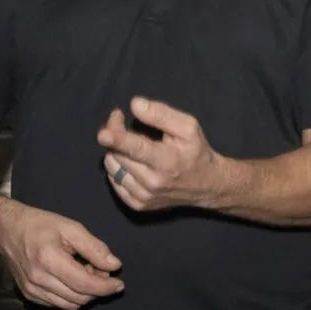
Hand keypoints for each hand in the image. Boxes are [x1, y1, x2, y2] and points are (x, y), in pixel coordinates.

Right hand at [0, 200, 122, 309]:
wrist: (7, 229)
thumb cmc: (40, 224)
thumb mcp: (71, 227)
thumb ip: (94, 248)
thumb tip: (114, 266)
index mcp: (49, 259)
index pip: (84, 284)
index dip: (106, 287)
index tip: (119, 283)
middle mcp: (38, 279)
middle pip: (79, 297)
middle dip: (97, 289)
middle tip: (101, 271)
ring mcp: (31, 290)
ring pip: (70, 305)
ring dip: (85, 294)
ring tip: (86, 274)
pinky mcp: (29, 294)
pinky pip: (58, 304)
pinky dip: (72, 296)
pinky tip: (73, 280)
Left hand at [97, 97, 226, 212]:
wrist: (207, 185)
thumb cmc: (196, 152)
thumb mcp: (188, 127)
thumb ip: (161, 114)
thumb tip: (135, 104)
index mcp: (167, 161)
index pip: (137, 149)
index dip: (118, 139)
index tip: (103, 134)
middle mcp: (152, 183)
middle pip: (118, 154)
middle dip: (113, 134)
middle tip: (120, 121)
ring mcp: (143, 197)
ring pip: (112, 168)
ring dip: (114, 151)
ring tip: (127, 143)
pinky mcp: (138, 205)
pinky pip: (114, 183)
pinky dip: (117, 168)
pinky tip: (129, 161)